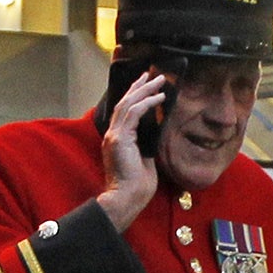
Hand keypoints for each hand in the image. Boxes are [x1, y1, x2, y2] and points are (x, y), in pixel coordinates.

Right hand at [96, 70, 167, 232]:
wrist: (128, 199)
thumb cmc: (137, 186)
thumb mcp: (145, 159)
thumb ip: (147, 144)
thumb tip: (158, 131)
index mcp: (117, 139)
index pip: (125, 112)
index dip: (135, 96)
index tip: (146, 85)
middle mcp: (113, 134)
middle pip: (124, 103)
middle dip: (139, 87)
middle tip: (152, 74)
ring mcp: (114, 135)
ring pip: (128, 104)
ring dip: (145, 90)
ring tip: (159, 80)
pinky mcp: (120, 138)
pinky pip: (133, 113)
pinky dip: (147, 103)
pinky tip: (159, 97)